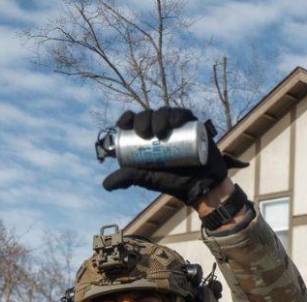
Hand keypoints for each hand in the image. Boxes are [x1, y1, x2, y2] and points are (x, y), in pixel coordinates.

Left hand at [101, 107, 246, 205]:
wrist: (200, 186)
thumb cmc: (173, 181)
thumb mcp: (147, 178)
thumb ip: (129, 178)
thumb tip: (106, 185)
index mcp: (146, 137)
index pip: (133, 121)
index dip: (126, 118)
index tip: (123, 125)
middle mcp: (160, 128)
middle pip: (148, 115)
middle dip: (143, 120)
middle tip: (144, 133)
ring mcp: (176, 125)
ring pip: (164, 112)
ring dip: (159, 117)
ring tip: (160, 132)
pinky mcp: (191, 124)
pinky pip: (183, 114)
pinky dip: (177, 115)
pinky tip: (174, 122)